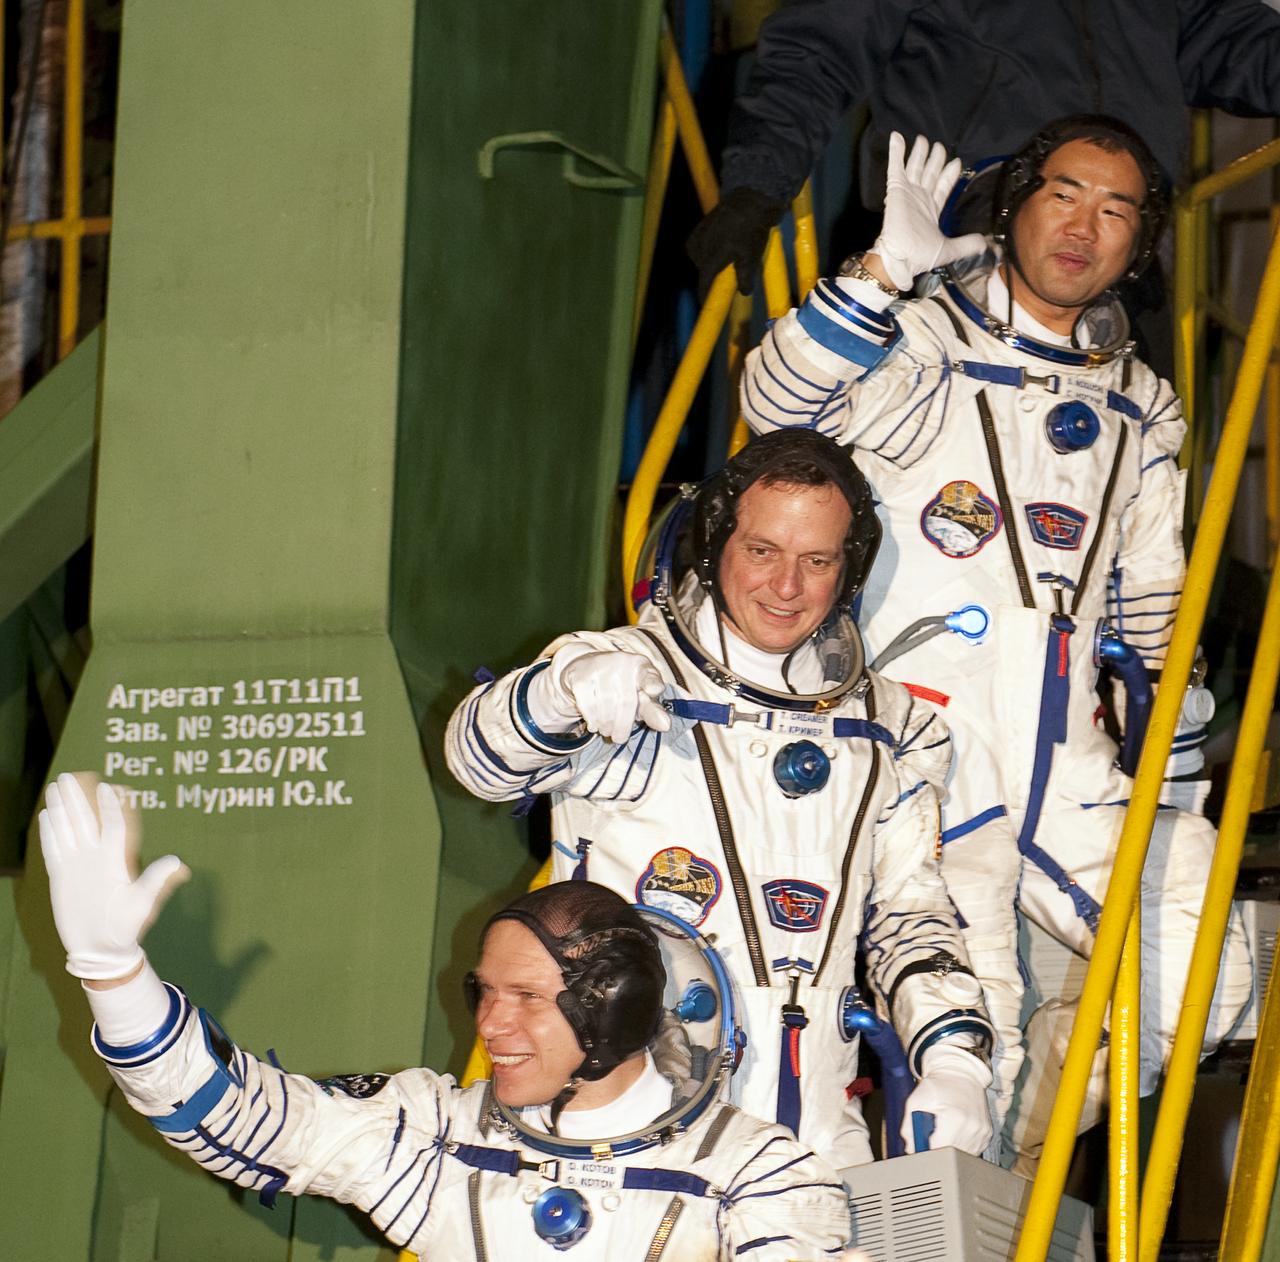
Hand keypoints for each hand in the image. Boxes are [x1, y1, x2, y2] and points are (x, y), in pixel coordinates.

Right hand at [39, 773, 187, 979]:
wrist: (103, 948)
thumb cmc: (127, 927)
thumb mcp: (144, 905)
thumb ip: (156, 882)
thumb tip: (179, 863)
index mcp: (118, 861)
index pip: (115, 827)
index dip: (113, 807)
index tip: (111, 786)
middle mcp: (98, 857)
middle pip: (88, 820)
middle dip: (81, 797)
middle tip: (75, 774)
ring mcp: (79, 865)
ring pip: (70, 829)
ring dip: (64, 808)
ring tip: (58, 785)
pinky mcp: (62, 876)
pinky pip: (54, 849)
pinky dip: (50, 832)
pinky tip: (46, 814)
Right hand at [558, 651, 670, 742]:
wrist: (586, 670)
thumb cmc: (621, 687)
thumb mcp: (640, 697)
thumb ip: (653, 711)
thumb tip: (665, 726)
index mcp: (641, 666)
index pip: (649, 676)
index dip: (652, 684)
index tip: (654, 690)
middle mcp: (622, 661)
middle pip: (626, 702)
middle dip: (623, 726)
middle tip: (619, 738)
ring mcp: (600, 667)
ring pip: (606, 707)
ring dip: (607, 726)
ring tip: (607, 730)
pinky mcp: (580, 676)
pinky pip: (588, 707)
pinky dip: (593, 721)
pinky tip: (595, 724)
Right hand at [686, 187, 786, 296]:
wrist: (749, 199)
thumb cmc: (752, 228)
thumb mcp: (752, 256)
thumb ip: (745, 277)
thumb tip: (744, 292)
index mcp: (713, 257)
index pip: (704, 283)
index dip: (704, 296)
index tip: (706, 304)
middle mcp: (701, 248)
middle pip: (703, 272)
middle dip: (712, 276)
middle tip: (728, 274)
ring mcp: (698, 237)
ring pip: (700, 260)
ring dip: (710, 262)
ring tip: (727, 254)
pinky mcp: (698, 229)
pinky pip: (697, 247)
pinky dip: (705, 250)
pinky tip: (718, 245)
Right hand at [870, 133, 985, 290]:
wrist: (901, 258)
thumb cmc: (921, 255)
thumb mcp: (950, 250)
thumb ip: (967, 244)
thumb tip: (986, 244)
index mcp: (932, 209)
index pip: (943, 186)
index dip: (949, 174)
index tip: (956, 161)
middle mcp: (921, 198)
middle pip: (930, 172)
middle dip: (935, 159)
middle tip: (939, 145)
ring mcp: (908, 192)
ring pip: (916, 166)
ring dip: (919, 153)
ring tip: (923, 139)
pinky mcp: (896, 190)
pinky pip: (896, 167)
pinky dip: (896, 152)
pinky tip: (897, 137)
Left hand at [900, 1044, 992, 1155]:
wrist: (960, 1072)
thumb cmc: (938, 1084)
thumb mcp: (916, 1100)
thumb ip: (908, 1126)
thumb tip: (910, 1147)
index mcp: (954, 1119)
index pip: (939, 1151)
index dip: (928, 1150)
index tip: (923, 1145)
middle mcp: (971, 1127)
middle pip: (951, 1154)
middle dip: (939, 1148)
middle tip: (933, 1133)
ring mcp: (981, 1132)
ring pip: (963, 1154)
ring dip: (951, 1147)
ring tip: (946, 1129)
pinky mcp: (987, 1134)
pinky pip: (973, 1149)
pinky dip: (962, 1144)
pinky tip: (956, 1130)